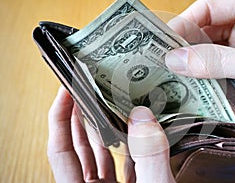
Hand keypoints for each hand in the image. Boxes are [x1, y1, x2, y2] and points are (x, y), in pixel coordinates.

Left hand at [47, 86, 174, 182]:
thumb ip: (148, 156)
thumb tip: (142, 119)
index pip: (62, 150)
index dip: (60, 118)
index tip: (66, 92)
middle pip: (77, 148)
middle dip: (79, 117)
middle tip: (84, 92)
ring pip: (99, 156)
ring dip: (102, 131)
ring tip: (106, 107)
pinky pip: (122, 166)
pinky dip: (127, 148)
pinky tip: (134, 134)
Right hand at [165, 0, 234, 131]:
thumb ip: (217, 61)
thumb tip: (175, 59)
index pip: (208, 9)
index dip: (183, 24)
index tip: (162, 45)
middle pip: (205, 30)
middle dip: (184, 47)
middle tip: (162, 64)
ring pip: (208, 51)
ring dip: (192, 64)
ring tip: (172, 77)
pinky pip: (216, 68)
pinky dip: (203, 77)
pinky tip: (192, 86)